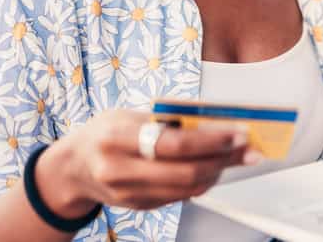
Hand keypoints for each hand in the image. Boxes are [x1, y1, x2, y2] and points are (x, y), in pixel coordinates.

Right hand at [36, 109, 253, 215]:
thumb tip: (213, 122)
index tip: (238, 133)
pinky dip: (202, 181)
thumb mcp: (128, 116)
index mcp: (117, 138)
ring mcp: (128, 194)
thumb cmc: (106, 132)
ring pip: (186, 188)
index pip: (173, 143)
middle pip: (185, 171)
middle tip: (250, 149)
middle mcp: (120, 170)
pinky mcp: (137, 206)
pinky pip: (178, 196)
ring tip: (238, 158)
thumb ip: (164, 121)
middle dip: (224, 160)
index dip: (211, 140)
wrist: (72, 168)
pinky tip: (215, 168)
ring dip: (218, 172)